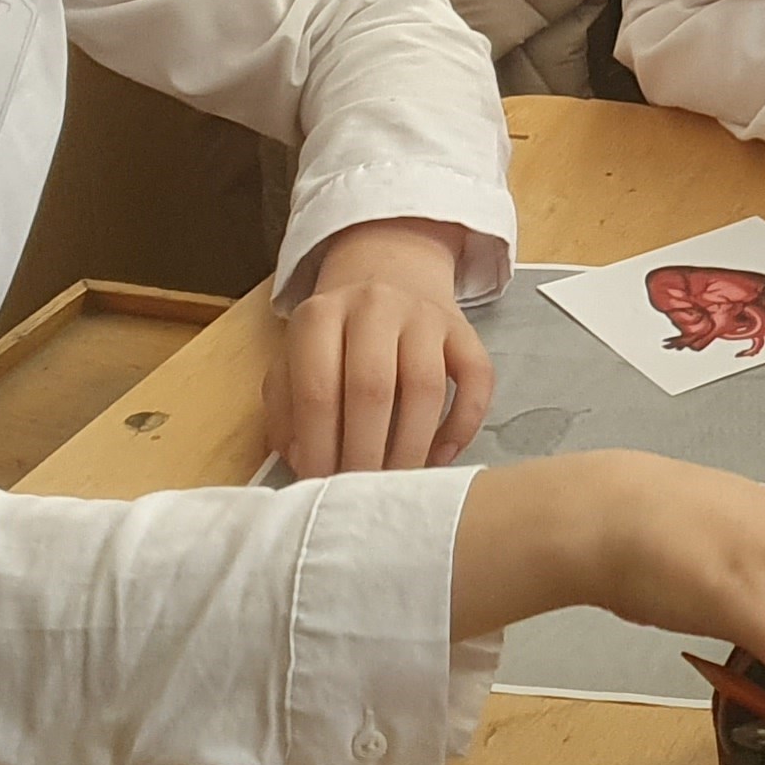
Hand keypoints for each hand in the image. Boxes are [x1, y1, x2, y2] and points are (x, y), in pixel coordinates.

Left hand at [272, 218, 491, 474]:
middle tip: (362, 494)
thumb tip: (302, 460)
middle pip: (373, 388)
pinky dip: (462, 425)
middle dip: (365, 454)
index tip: (320, 485)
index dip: (319, 445)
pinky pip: (477, 379)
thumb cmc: (336, 334)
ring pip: (426, 387)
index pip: (318, 388)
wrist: (388, 269)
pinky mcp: (465, 328)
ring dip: (411, 448)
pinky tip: (441, 456)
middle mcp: (374, 306)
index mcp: (320, 315)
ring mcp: (424, 314)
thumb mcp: (294, 357)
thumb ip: (287, 406)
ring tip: (397, 483)